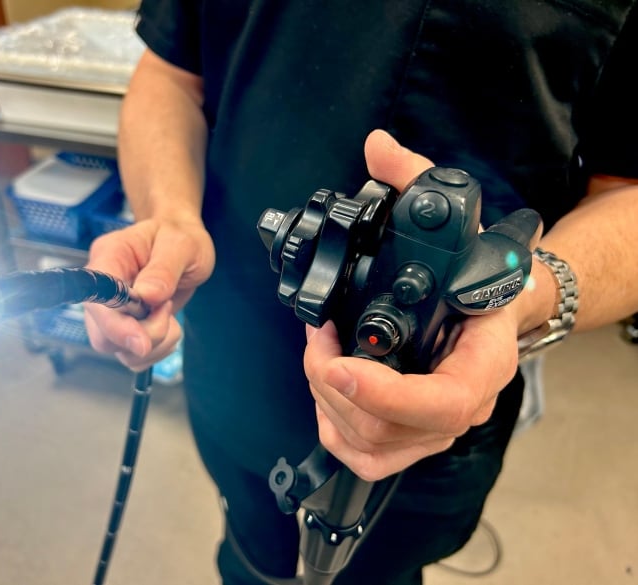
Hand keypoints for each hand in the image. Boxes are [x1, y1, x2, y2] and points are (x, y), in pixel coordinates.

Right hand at [83, 217, 214, 370]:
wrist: (182, 245)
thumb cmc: (179, 237)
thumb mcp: (181, 245)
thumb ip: (164, 270)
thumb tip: (146, 295)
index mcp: (110, 257)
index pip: (96, 299)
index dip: (115, 325)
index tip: (142, 341)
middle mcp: (103, 288)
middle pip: (103, 335)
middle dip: (143, 336)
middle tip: (167, 309)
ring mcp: (112, 311)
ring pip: (118, 350)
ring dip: (153, 345)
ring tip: (171, 315)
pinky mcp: (126, 327)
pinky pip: (133, 355)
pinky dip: (157, 350)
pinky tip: (170, 328)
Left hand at [302, 130, 523, 480]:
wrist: (490, 306)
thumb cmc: (475, 272)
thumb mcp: (453, 219)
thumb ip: (416, 179)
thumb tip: (378, 147)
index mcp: (482, 358)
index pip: (444, 401)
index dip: (385, 393)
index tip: (336, 363)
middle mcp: (464, 402)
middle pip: (391, 427)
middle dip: (333, 383)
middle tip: (317, 339)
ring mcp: (437, 427)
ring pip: (372, 444)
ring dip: (327, 399)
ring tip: (319, 354)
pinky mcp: (413, 436)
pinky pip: (368, 456)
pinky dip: (334, 427)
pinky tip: (327, 390)